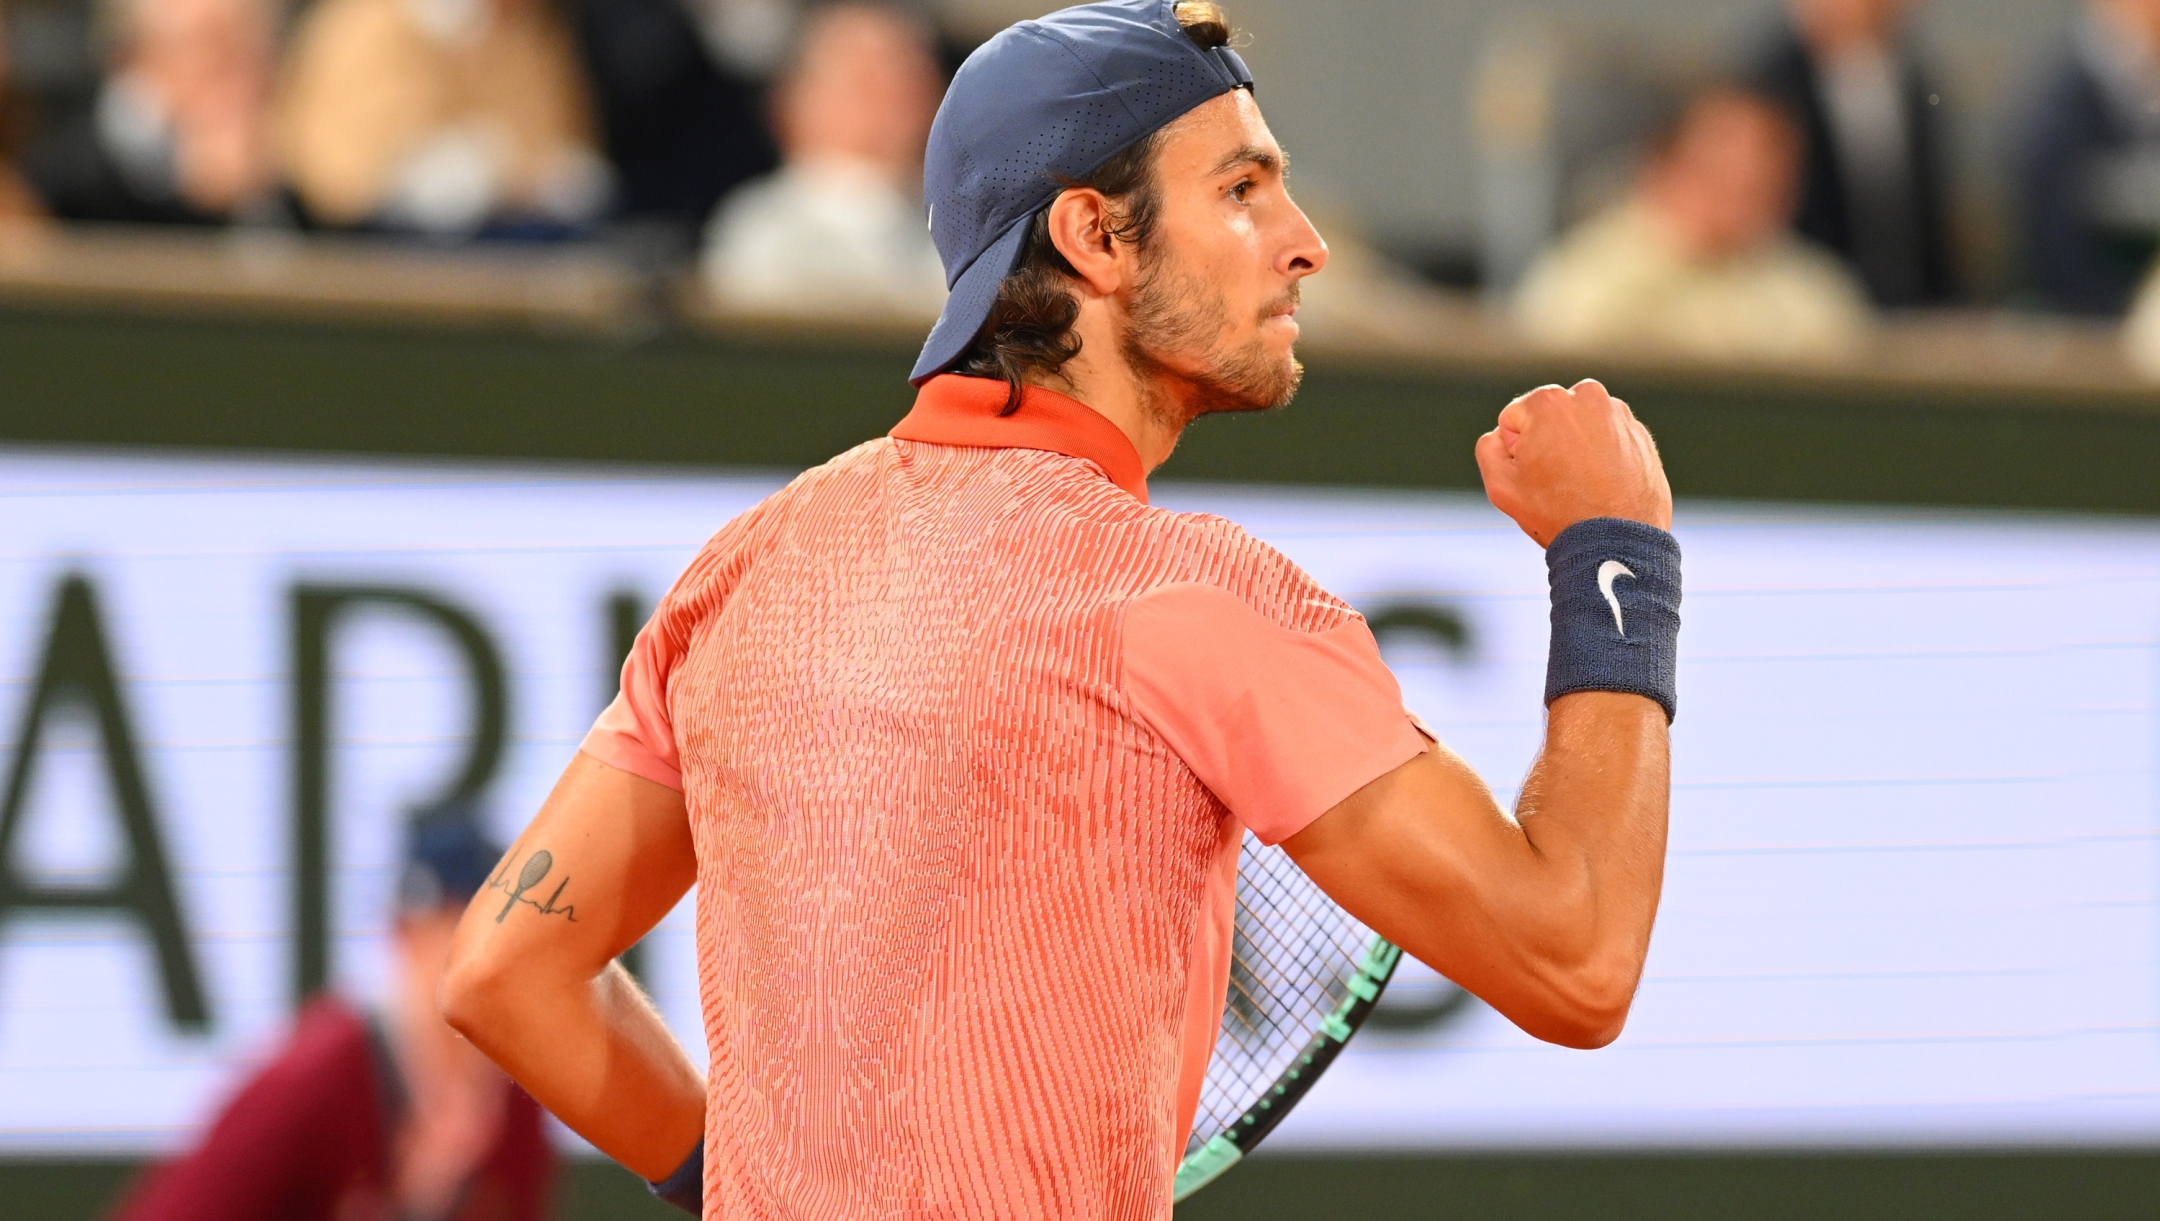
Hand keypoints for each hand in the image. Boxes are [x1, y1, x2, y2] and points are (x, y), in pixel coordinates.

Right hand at [1475, 380, 1671, 546]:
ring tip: (1581, 484)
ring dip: (1576, 448)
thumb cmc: (1557, 513)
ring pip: (1580, 426)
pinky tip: (1603, 485)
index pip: (1514, 420)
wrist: (1617, 540)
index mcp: (1549, 401)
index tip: (1535, 476)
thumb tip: (1501, 436)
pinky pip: (1609, 439)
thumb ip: (1488, 448)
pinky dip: (1603, 457)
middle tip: (1557, 481)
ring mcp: (1619, 414)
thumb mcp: (1501, 485)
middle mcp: (1588, 396)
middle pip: (1549, 418)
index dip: (1516, 452)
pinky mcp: (1641, 434)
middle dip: (1547, 443)